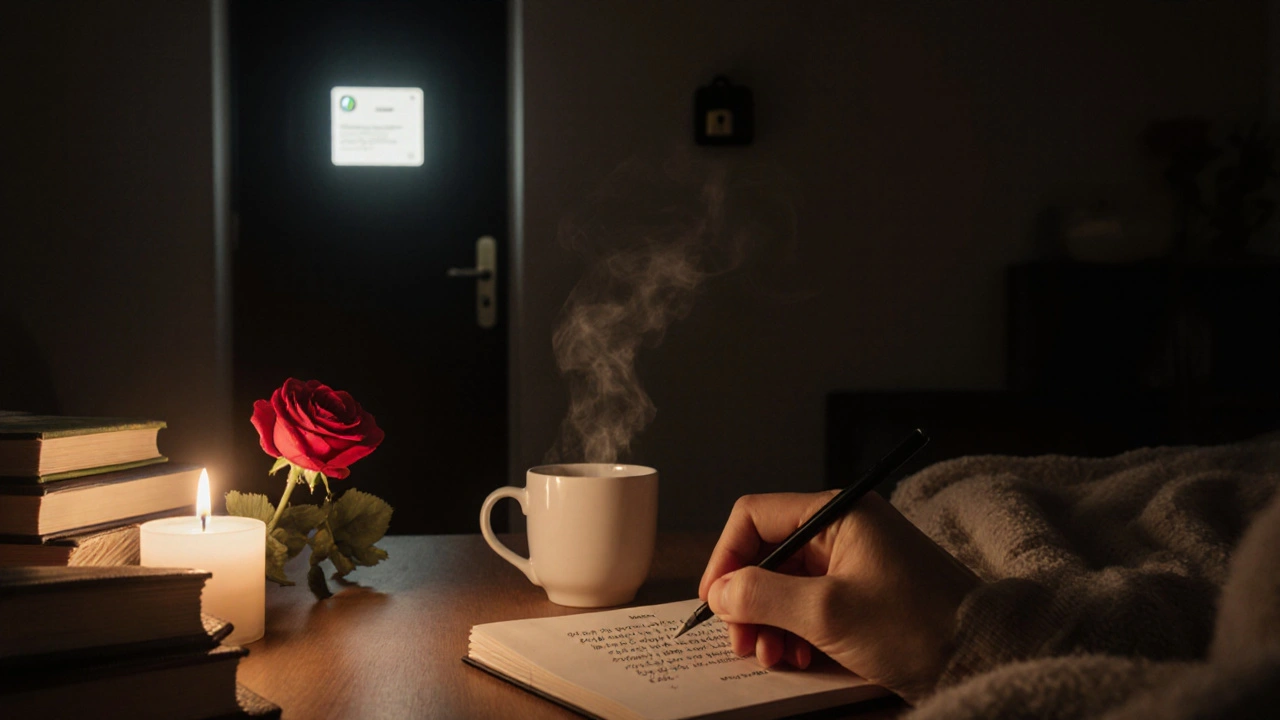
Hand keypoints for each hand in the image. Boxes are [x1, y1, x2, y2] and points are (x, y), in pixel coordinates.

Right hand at [698, 490, 980, 701]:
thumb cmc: (919, 626)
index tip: (715, 601)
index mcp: (838, 514)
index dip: (727, 557)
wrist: (989, 656)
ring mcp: (856, 561)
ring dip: (770, 622)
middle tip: (743, 641)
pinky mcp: (866, 592)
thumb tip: (722, 591)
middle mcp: (845, 529)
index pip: (756, 516)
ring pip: (787, 583)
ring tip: (773, 657)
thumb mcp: (830, 614)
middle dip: (748, 600)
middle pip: (769, 554)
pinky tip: (798, 658)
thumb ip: (766, 597)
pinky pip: (812, 603)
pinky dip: (796, 630)